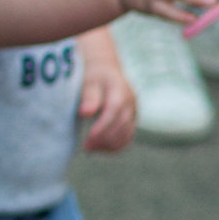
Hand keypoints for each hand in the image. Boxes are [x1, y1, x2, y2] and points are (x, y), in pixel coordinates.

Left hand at [77, 27, 136, 151]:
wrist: (105, 70)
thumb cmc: (92, 76)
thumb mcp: (88, 81)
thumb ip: (88, 96)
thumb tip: (85, 113)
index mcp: (119, 89)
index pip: (114, 110)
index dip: (103, 126)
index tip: (89, 137)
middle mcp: (130, 101)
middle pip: (122, 124)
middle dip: (104, 138)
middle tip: (86, 147)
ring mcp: (133, 111)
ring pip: (127, 133)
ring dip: (109, 145)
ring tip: (90, 149)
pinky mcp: (132, 120)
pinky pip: (127, 137)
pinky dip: (115, 146)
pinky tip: (100, 149)